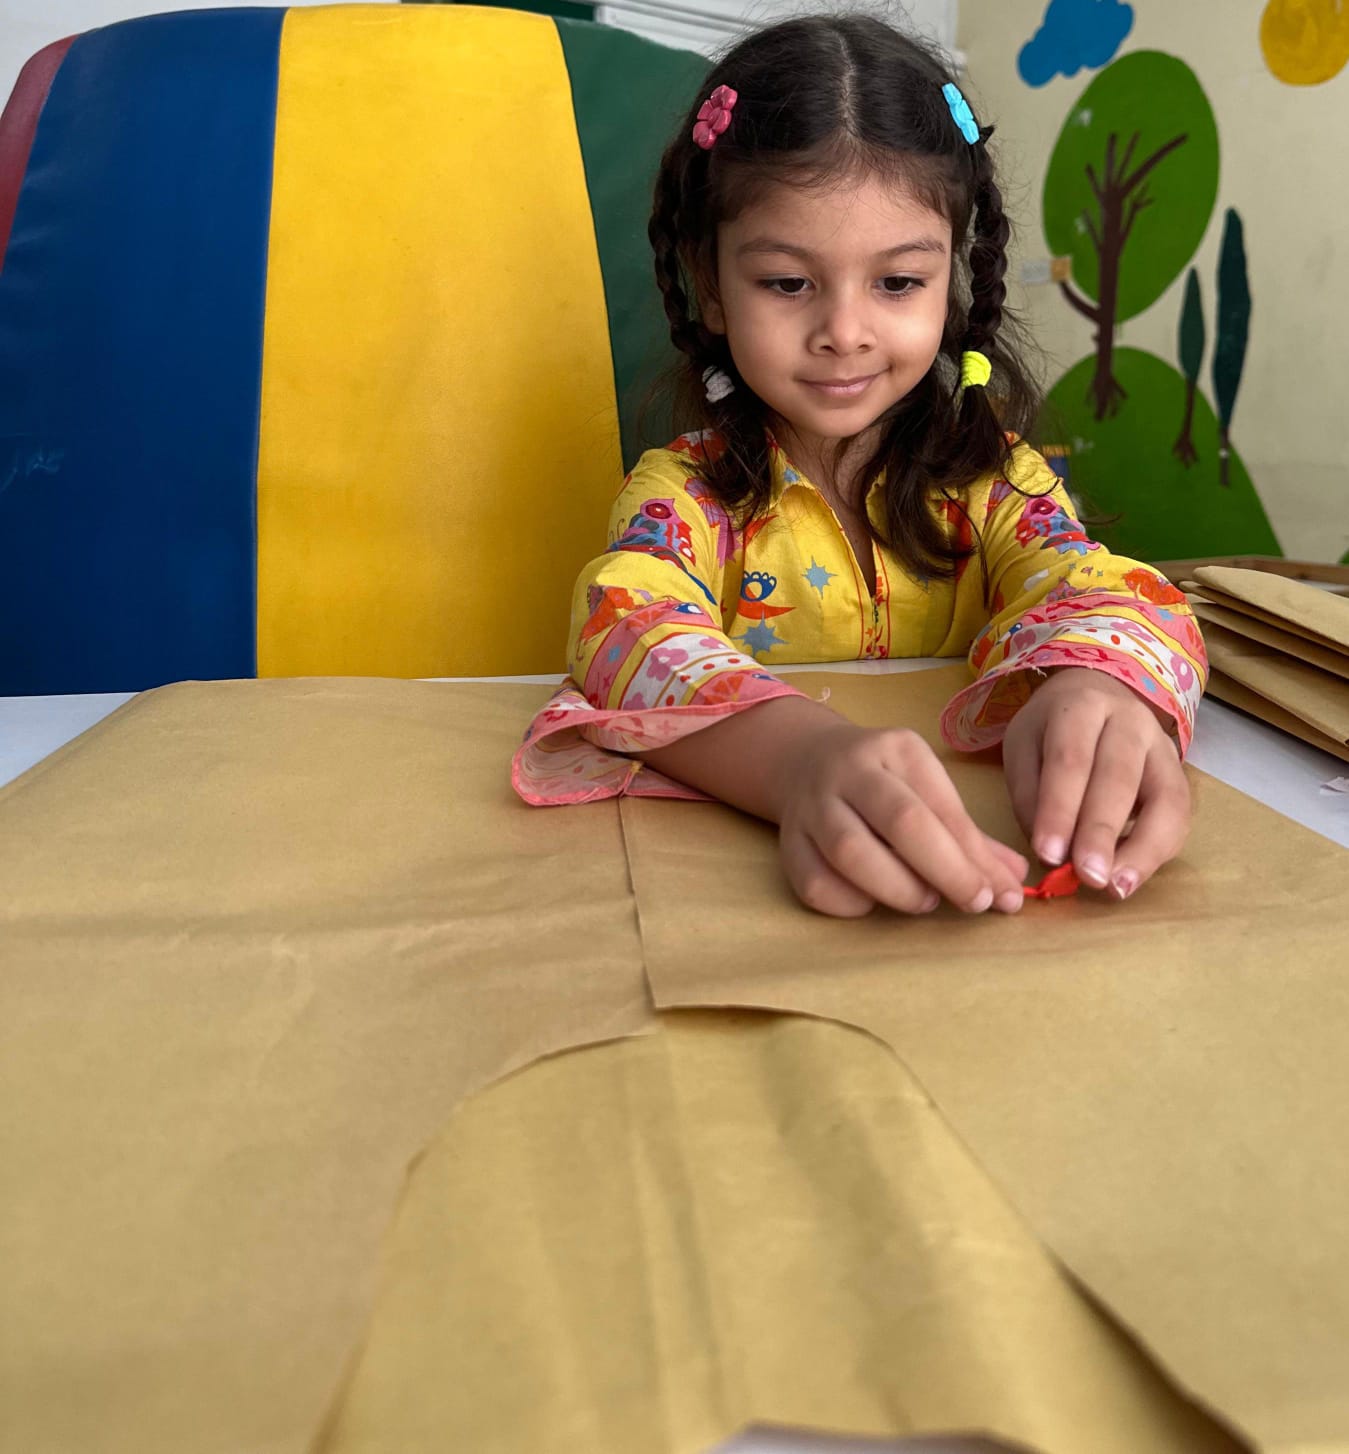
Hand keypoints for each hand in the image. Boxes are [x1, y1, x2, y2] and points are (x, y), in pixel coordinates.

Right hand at [777, 721, 1028, 917]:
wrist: (805, 760)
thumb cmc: (884, 781)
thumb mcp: (927, 787)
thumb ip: (968, 836)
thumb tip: (1015, 882)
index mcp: (896, 749)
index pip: (941, 807)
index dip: (974, 857)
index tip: (1003, 895)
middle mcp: (850, 770)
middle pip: (901, 822)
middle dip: (946, 871)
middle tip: (973, 902)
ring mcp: (812, 805)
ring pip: (851, 853)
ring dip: (898, 889)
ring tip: (924, 901)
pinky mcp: (788, 841)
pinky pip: (815, 883)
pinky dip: (850, 904)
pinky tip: (873, 903)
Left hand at [1001, 667, 1190, 899]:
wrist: (1095, 696)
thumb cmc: (1050, 733)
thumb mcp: (1023, 749)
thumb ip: (1030, 795)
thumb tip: (1051, 852)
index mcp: (1081, 707)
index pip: (1070, 759)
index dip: (1059, 810)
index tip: (1047, 854)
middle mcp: (1130, 720)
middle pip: (1119, 778)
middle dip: (1101, 832)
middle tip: (1086, 876)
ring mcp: (1163, 746)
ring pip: (1164, 799)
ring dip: (1141, 850)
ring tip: (1116, 887)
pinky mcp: (1180, 774)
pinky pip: (1179, 815)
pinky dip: (1158, 851)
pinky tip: (1132, 877)